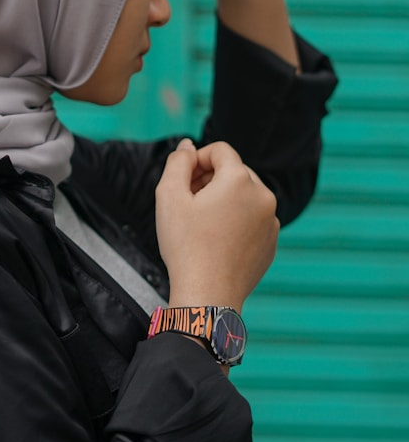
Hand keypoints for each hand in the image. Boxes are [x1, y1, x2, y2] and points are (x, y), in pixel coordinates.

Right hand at [155, 139, 279, 312]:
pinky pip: (252, 219)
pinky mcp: (271, 242)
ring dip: (223, 199)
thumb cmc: (186, 245)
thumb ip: (178, 162)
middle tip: (188, 203)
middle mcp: (263, 196)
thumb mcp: (169, 196)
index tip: (183, 181)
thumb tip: (188, 146)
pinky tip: (216, 240)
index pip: (220, 150)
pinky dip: (236, 221)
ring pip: (244, 195)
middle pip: (234, 171)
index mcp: (240, 180)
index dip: (197, 160)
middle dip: (210, 179)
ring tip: (202, 223)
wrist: (207, 295)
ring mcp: (271, 221)